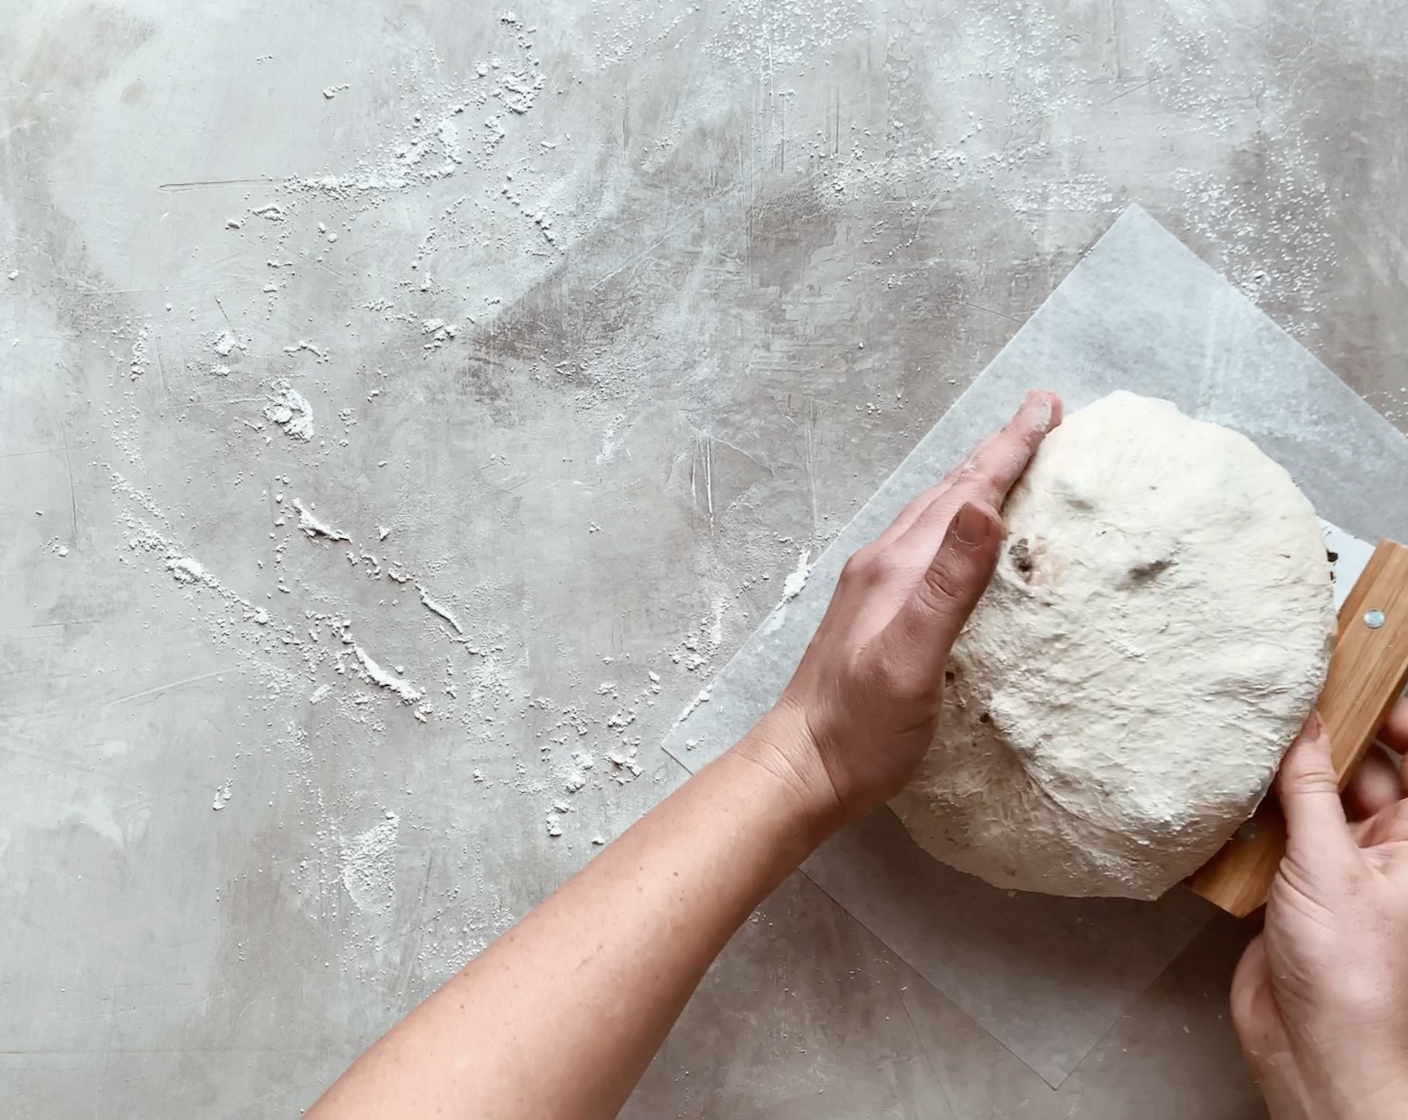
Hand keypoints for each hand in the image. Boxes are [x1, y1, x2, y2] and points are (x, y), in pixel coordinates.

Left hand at [741, 390, 1061, 831]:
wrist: (801, 764)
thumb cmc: (860, 726)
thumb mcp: (910, 657)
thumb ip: (945, 583)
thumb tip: (984, 507)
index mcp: (898, 567)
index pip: (966, 494)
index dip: (1009, 449)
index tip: (1047, 408)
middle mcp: (884, 564)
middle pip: (949, 492)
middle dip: (997, 451)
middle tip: (1040, 415)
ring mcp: (874, 586)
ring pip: (934, 514)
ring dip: (975, 480)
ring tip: (1007, 460)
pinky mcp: (874, 611)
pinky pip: (925, 544)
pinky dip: (957, 521)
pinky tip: (963, 536)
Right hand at [1231, 702, 1407, 1118]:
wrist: (1314, 1054)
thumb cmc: (1355, 978)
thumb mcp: (1331, 868)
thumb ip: (1309, 791)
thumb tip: (1304, 726)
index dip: (1395, 715)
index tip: (1358, 674)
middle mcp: (1378, 848)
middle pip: (1355, 770)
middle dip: (1319, 738)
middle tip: (1279, 699)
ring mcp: (1331, 866)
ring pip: (1302, 799)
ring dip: (1273, 780)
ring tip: (1241, 744)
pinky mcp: (1285, 886)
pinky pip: (1264, 833)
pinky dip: (1242, 817)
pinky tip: (1219, 797)